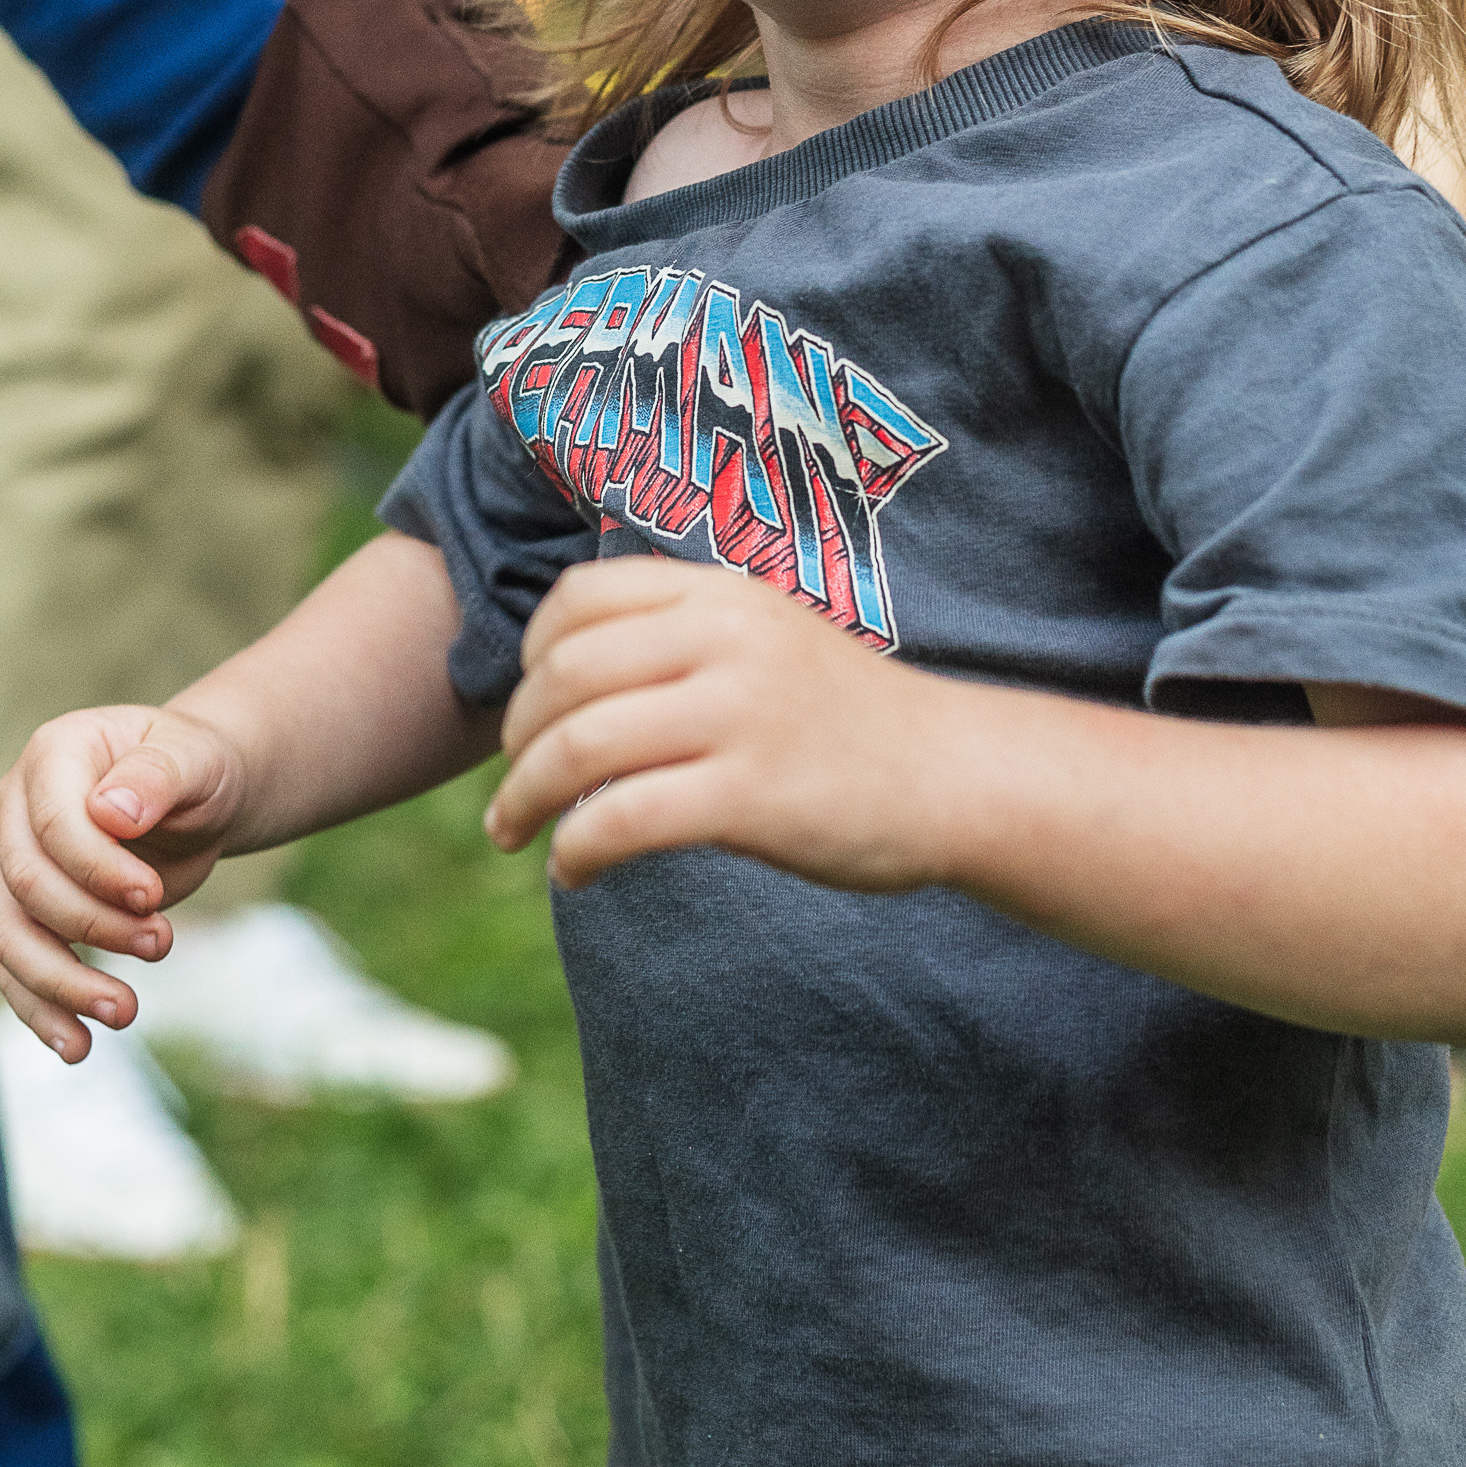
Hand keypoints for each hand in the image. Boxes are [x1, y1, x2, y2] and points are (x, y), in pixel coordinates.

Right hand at [0, 701, 249, 1058]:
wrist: (197, 797)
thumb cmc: (197, 767)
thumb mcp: (196, 757)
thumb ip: (157, 775)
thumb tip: (113, 813)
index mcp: (53, 755)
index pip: (51, 825)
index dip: (96, 870)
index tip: (152, 898)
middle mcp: (16, 809)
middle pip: (27, 886)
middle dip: (93, 927)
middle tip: (162, 944)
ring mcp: (13, 863)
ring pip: (11, 937)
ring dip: (62, 985)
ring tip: (125, 1013)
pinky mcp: (26, 915)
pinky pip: (17, 970)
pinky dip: (42, 1012)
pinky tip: (78, 1047)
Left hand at [485, 557, 949, 893]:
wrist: (954, 776)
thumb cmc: (848, 719)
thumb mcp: (766, 639)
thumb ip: (682, 638)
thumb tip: (565, 681)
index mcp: (721, 595)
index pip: (580, 597)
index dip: (530, 654)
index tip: (527, 708)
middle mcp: (724, 640)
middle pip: (565, 675)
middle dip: (516, 736)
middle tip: (512, 784)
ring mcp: (738, 714)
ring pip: (581, 746)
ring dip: (524, 797)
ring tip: (514, 832)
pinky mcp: (750, 795)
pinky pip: (623, 818)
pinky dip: (576, 849)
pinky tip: (573, 872)